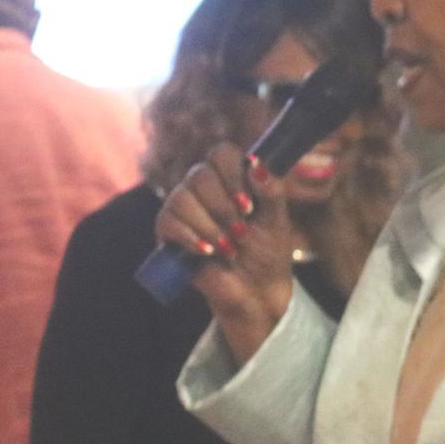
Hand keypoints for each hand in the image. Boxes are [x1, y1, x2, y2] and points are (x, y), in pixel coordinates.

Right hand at [153, 145, 294, 359]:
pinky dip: (191, 238)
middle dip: (223, 207)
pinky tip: (208, 252)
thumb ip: (271, 191)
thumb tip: (258, 164)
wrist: (255, 290)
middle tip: (241, 231)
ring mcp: (184, 209)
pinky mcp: (169, 233)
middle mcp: (205, 188)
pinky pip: (167, 221)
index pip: (221, 153)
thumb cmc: (268, 253)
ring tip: (229, 248)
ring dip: (210, 226)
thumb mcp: (277, 221)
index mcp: (232, 179)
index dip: (232, 174)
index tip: (249, 204)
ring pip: (181, 197)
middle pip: (199, 174)